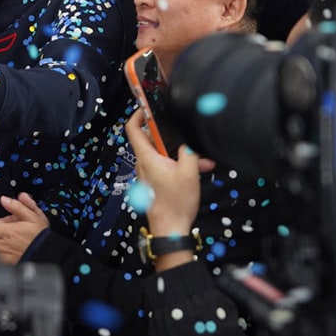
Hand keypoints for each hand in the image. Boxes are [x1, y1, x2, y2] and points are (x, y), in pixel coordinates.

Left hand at [125, 110, 212, 237]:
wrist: (171, 230)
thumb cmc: (176, 203)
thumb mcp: (189, 172)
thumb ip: (189, 150)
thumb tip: (189, 138)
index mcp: (147, 157)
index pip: (133, 128)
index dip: (139, 113)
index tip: (150, 105)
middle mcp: (144, 163)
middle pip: (152, 139)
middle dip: (172, 135)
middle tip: (187, 134)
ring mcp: (149, 173)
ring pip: (163, 153)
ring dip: (181, 152)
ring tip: (202, 159)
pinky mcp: (156, 181)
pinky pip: (166, 165)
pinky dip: (180, 164)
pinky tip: (200, 169)